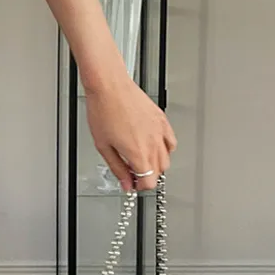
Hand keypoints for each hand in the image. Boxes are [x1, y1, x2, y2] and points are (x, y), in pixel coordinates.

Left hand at [85, 75, 176, 191]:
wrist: (110, 87)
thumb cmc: (103, 111)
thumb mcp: (104, 147)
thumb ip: (117, 168)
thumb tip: (126, 183)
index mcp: (138, 152)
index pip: (149, 181)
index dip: (140, 187)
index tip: (132, 184)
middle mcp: (152, 143)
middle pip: (158, 172)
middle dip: (146, 176)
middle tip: (133, 173)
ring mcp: (159, 131)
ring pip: (167, 158)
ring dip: (155, 165)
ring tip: (140, 160)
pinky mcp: (162, 120)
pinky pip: (171, 142)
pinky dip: (165, 149)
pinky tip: (152, 148)